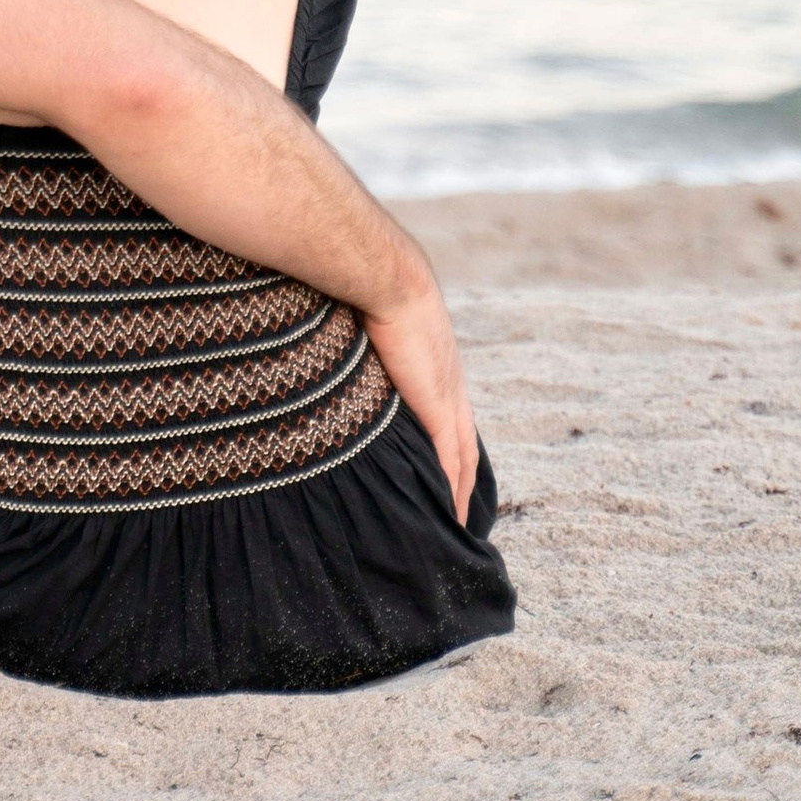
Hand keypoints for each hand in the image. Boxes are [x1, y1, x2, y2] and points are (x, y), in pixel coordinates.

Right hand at [363, 275, 478, 520]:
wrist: (386, 275)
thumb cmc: (369, 287)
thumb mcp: (369, 326)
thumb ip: (361, 345)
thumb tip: (334, 343)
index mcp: (437, 367)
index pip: (453, 419)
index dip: (452, 449)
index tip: (446, 475)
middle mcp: (451, 385)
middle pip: (466, 447)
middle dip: (464, 481)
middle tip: (457, 513)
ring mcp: (448, 397)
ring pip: (463, 459)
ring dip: (461, 493)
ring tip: (456, 526)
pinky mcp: (438, 406)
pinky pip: (451, 459)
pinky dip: (452, 488)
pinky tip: (450, 513)